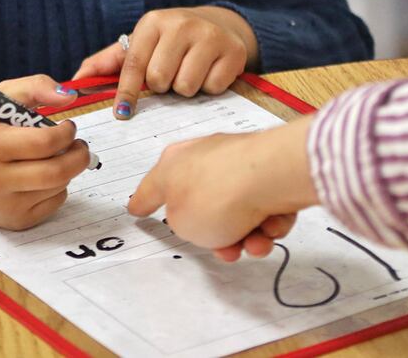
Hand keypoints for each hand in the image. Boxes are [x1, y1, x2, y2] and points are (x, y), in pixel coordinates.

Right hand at [0, 75, 90, 230]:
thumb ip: (35, 87)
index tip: (68, 125)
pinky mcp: (15, 221)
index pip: (42, 143)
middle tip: (79, 145)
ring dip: (66, 169)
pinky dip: (57, 187)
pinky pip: (54, 203)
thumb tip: (68, 97)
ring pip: (58, 186)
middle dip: (78, 156)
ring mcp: (4, 205)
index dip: (65, 133)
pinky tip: (42, 177)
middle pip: (55, 172)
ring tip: (54, 157)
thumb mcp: (0, 97)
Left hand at [76, 6, 256, 119]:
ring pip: (185, 87)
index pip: (134, 64)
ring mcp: (209, 36)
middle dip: (161, 87)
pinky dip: (209, 88)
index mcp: (152, 23)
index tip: (122, 113)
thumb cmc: (169, 42)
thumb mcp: (139, 45)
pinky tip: (208, 73)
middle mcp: (181, 24)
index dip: (126, 92)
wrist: (218, 24)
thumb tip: (73, 83)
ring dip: (184, 89)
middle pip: (160, 79)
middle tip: (168, 76)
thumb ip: (106, 63)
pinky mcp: (233, 51)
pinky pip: (213, 88)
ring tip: (188, 73)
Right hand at [127, 115, 317, 260]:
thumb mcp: (182, 226)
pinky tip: (271, 228)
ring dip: (245, 234)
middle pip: (202, 205)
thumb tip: (196, 219)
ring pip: (235, 210)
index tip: (136, 209)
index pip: (151, 189)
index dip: (143, 203)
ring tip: (255, 245)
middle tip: (225, 250)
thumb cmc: (218, 195)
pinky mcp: (266, 167)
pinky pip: (261, 204)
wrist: (270, 177)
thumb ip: (184, 225)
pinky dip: (267, 221)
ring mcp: (234, 161)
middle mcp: (201, 158)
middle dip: (217, 235)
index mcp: (170, 166)